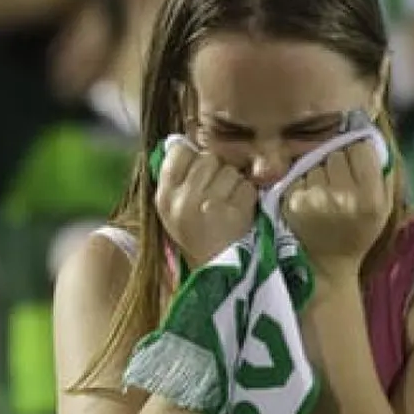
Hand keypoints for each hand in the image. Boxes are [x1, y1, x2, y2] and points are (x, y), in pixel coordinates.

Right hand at [154, 143, 256, 268]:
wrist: (215, 274)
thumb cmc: (196, 234)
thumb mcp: (173, 209)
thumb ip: (176, 176)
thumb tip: (182, 139)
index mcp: (164, 196)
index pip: (179, 152)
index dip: (194, 158)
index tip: (199, 173)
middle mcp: (183, 200)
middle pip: (208, 158)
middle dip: (217, 171)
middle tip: (217, 193)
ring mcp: (208, 206)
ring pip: (230, 171)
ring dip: (235, 184)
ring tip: (228, 205)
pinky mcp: (233, 214)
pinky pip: (247, 187)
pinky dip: (248, 197)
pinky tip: (240, 212)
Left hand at [283, 142, 391, 278]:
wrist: (327, 264)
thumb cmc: (358, 232)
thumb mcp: (384, 207)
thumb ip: (382, 173)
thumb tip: (371, 136)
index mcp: (370, 197)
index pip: (361, 148)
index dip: (358, 153)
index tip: (356, 164)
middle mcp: (343, 196)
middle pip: (336, 153)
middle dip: (337, 162)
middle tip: (339, 180)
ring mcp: (315, 199)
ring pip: (315, 162)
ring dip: (318, 171)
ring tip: (323, 191)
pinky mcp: (293, 201)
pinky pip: (298, 174)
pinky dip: (303, 182)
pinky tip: (309, 198)